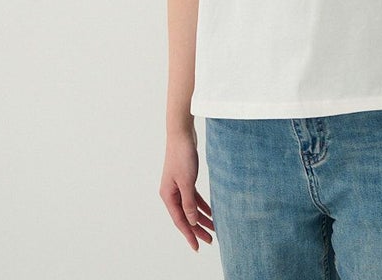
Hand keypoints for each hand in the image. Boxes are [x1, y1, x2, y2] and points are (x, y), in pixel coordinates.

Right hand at [159, 128, 215, 250]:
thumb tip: (193, 221)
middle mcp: (171, 193)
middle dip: (197, 229)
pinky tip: (211, 211)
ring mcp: (178, 186)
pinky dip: (202, 205)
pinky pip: (194, 197)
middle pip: (185, 216)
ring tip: (214, 228)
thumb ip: (189, 203)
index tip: (197, 246)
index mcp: (168, 195)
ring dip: (202, 218)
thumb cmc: (182, 156)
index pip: (180, 220)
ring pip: (190, 207)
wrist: (182, 134)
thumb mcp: (187, 181)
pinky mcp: (186, 179)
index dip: (189, 234)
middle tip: (210, 240)